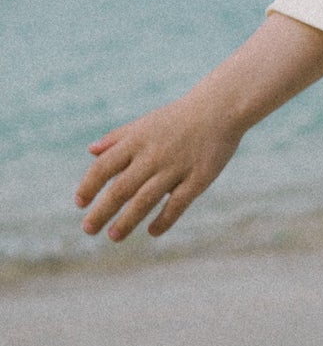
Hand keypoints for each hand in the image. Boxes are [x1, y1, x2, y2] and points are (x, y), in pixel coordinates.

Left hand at [76, 11, 322, 242]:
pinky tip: (152, 232)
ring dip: (127, 220)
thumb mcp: (144, 123)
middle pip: (121, 188)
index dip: (89, 186)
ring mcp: (175, 168)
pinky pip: (177, 203)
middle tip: (88, 229)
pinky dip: (164, 219)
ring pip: (145, 200)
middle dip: (102, 211)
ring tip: (113, 236)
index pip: (104, 167)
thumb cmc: (178, 118)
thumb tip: (91, 152)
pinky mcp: (199, 179)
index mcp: (136, 142)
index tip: (80, 203)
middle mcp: (152, 156)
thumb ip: (117, 138)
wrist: (219, 109)